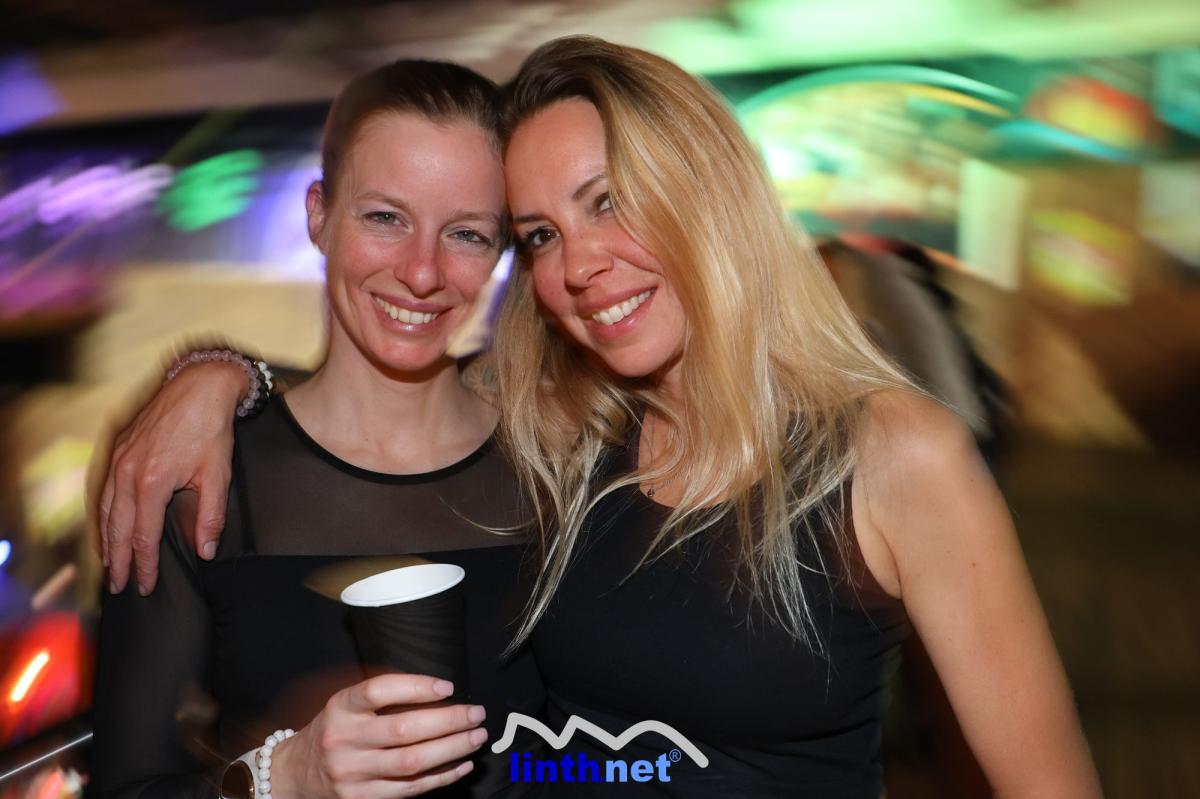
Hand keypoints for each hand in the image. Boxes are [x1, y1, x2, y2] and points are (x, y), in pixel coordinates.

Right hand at [99, 361, 247, 594]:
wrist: (199, 386)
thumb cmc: (211, 429)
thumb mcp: (217, 475)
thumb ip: (210, 516)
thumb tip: (206, 551)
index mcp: (152, 483)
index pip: (144, 537)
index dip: (144, 565)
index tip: (145, 585)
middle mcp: (127, 474)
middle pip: (118, 528)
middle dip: (118, 561)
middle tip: (118, 585)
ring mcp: (119, 460)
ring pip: (107, 510)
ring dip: (107, 540)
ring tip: (109, 563)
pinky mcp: (119, 449)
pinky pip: (105, 490)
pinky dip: (105, 513)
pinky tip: (108, 525)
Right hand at [270, 674, 487, 798]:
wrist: (295, 774)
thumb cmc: (335, 730)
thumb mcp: (346, 704)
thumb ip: (383, 694)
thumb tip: (438, 689)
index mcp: (340, 708)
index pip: (378, 691)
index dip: (416, 687)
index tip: (448, 686)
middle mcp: (344, 740)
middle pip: (402, 729)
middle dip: (447, 721)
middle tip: (476, 713)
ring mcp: (353, 774)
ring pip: (410, 763)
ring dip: (451, 750)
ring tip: (476, 737)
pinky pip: (410, 789)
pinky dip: (441, 777)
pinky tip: (462, 765)